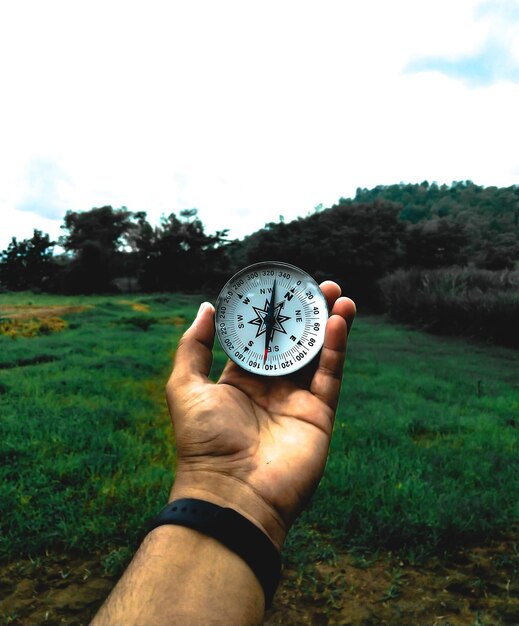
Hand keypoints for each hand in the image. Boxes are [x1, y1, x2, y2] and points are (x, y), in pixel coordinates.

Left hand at [166, 281, 355, 550]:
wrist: (232, 493)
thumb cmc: (203, 441)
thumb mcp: (185, 386)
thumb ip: (194, 346)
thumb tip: (206, 307)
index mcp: (240, 379)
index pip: (260, 337)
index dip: (271, 311)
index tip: (280, 285)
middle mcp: (270, 387)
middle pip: (293, 341)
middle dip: (306, 312)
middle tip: (318, 284)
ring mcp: (296, 400)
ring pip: (317, 353)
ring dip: (328, 323)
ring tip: (337, 294)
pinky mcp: (319, 414)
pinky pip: (330, 375)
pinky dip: (335, 349)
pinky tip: (337, 322)